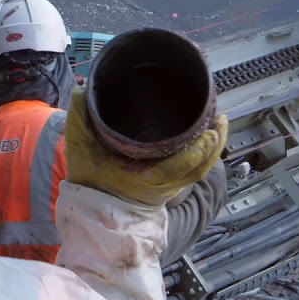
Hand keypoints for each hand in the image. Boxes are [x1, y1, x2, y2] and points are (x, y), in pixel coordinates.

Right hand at [64, 89, 228, 206]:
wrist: (90, 211)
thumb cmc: (88, 182)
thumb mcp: (79, 148)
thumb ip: (80, 117)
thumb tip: (83, 88)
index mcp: (145, 179)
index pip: (180, 166)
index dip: (199, 149)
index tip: (210, 129)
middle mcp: (163, 186)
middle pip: (199, 168)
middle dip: (213, 143)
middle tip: (219, 117)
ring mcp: (168, 188)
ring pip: (200, 170)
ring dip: (213, 148)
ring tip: (219, 123)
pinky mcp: (169, 186)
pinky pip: (194, 171)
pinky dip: (204, 154)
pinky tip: (206, 137)